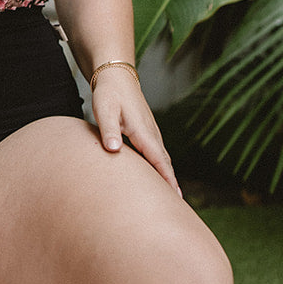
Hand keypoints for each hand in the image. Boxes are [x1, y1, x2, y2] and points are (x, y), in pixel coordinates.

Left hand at [90, 70, 180, 193]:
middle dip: (171, 183)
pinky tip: (159, 176)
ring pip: (162, 158)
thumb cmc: (109, 94)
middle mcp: (151, 133)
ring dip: (168, 176)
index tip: (175, 197)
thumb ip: (109, 131)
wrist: (117, 76)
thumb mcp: (104, 110)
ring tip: (171, 198)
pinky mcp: (146, 131)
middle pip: (165, 163)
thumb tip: (113, 150)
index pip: (158, 160)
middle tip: (178, 207)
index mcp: (143, 132)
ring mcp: (151, 132)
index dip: (167, 179)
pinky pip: (157, 153)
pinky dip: (161, 166)